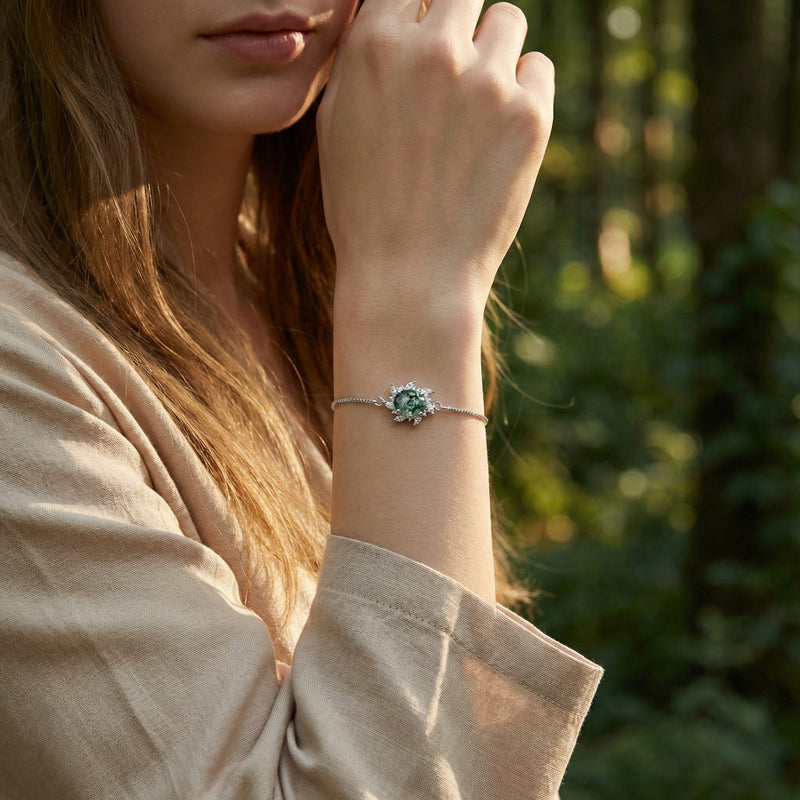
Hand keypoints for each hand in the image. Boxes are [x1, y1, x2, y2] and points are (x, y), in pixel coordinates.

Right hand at [317, 0, 553, 323]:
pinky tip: (498, 135)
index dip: (417, 10)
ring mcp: (487, 81)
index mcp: (374, 44)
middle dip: (457, 23)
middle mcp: (433, 49)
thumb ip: (363, 56)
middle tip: (453, 71)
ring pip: (508, 20)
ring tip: (476, 108)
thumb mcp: (335, 124)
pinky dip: (523, 91)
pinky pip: (538, 68)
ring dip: (495, 51)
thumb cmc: (363, 208)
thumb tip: (397, 13)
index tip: (423, 36)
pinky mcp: (530, 115)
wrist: (409, 278)